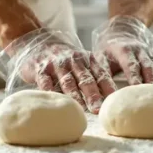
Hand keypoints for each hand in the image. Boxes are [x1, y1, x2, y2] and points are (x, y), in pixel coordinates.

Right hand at [0, 29, 115, 112]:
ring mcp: (57, 64)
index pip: (100, 74)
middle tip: (98, 109)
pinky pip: (45, 81)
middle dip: (93, 94)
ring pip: (67, 81)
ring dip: (74, 95)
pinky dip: (50, 91)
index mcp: (87, 60)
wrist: (39, 42)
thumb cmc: (65, 60)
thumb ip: (93, 77)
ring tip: (80, 108)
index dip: (108, 87)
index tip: (114, 100)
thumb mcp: (81, 63)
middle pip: (85, 79)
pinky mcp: (40, 69)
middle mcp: (74, 60)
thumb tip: (108, 100)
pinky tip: (54, 101)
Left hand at [92, 16, 152, 89]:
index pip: (131, 65)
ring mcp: (151, 54)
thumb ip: (102, 75)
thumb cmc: (108, 49)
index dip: (135, 77)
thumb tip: (102, 96)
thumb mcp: (100, 58)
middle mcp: (141, 51)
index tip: (137, 90)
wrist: (123, 30)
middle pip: (149, 66)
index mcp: (125, 50)